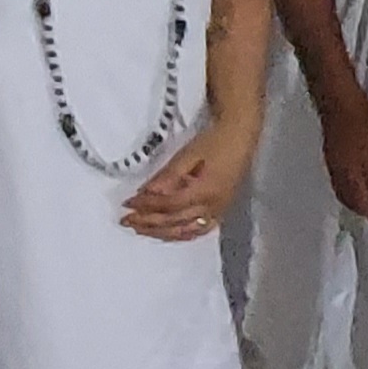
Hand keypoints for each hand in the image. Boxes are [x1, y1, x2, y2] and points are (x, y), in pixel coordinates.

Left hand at [122, 127, 251, 242]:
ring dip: (160, 232)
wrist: (240, 135)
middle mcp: (213, 207)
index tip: (127, 203)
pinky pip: (197, 231)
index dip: (146, 206)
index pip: (169, 205)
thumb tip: (145, 193)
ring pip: (185, 231)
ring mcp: (219, 212)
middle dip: (148, 222)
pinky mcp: (221, 212)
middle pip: (175, 222)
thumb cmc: (215, 140)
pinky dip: (178, 233)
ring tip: (141, 229)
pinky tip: (166, 232)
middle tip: (127, 220)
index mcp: (206, 191)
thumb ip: (167, 176)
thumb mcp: (187, 154)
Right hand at [322, 95, 367, 234]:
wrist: (337, 100)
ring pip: (347, 197)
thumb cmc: (363, 118)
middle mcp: (344, 175)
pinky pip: (341, 187)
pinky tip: (357, 195)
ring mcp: (335, 169)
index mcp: (357, 172)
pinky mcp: (331, 162)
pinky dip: (351, 197)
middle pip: (357, 205)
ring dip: (360, 208)